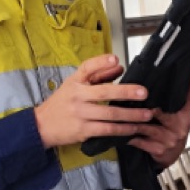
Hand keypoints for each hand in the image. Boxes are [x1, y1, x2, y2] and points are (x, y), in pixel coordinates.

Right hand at [33, 55, 152, 148]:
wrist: (42, 125)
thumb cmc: (63, 103)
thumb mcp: (75, 85)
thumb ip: (98, 75)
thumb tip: (119, 66)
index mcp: (75, 81)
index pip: (87, 67)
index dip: (101, 62)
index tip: (116, 58)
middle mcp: (77, 96)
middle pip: (104, 92)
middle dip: (126, 92)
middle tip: (144, 93)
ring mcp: (80, 114)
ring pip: (110, 114)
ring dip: (131, 115)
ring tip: (147, 115)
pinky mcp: (83, 130)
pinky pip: (107, 129)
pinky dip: (122, 129)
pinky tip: (134, 129)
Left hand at [128, 77, 189, 168]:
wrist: (172, 155)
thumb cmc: (176, 131)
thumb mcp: (185, 114)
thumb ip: (188, 96)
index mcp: (184, 118)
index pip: (178, 103)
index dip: (163, 97)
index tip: (148, 91)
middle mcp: (177, 129)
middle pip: (157, 114)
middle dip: (143, 109)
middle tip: (130, 100)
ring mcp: (167, 141)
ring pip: (145, 127)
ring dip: (131, 121)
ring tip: (120, 113)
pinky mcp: (157, 150)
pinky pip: (140, 141)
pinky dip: (129, 136)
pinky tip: (120, 130)